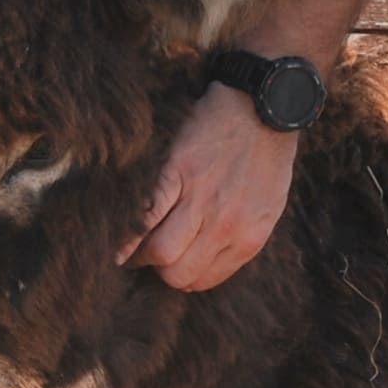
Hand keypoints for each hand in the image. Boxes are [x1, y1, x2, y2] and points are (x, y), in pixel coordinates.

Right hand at [128, 86, 298, 290]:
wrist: (265, 106)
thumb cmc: (267, 156)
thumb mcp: (269, 206)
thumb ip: (241, 236)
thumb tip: (207, 261)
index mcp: (250, 236)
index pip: (203, 280)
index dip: (182, 275)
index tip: (172, 265)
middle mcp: (227, 225)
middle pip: (178, 274)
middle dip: (161, 269)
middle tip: (151, 255)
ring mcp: (202, 200)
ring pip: (160, 253)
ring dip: (141, 254)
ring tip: (134, 247)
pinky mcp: (179, 174)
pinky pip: (147, 216)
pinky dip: (128, 234)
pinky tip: (118, 244)